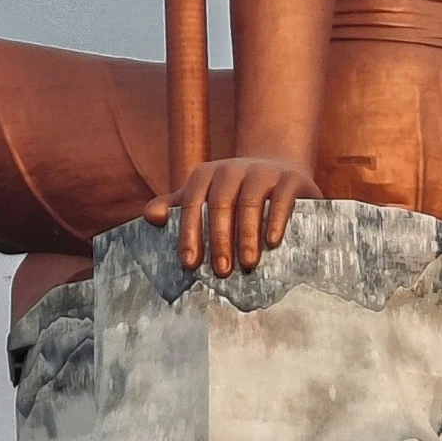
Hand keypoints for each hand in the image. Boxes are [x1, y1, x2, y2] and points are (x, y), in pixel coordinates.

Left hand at [145, 158, 322, 274]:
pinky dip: (277, 219)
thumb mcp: (202, 196)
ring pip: (251, 201)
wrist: (277, 169)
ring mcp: (264, 171)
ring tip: (247, 264)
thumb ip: (175, 206)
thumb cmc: (233, 192)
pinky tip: (272, 242)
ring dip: (247, 234)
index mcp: (207, 174)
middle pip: (221, 204)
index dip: (189, 233)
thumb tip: (150, 217)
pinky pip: (282, 198)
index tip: (189, 264)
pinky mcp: (291, 178)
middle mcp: (234, 168)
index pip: (193, 202)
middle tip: (221, 271)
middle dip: (219, 239)